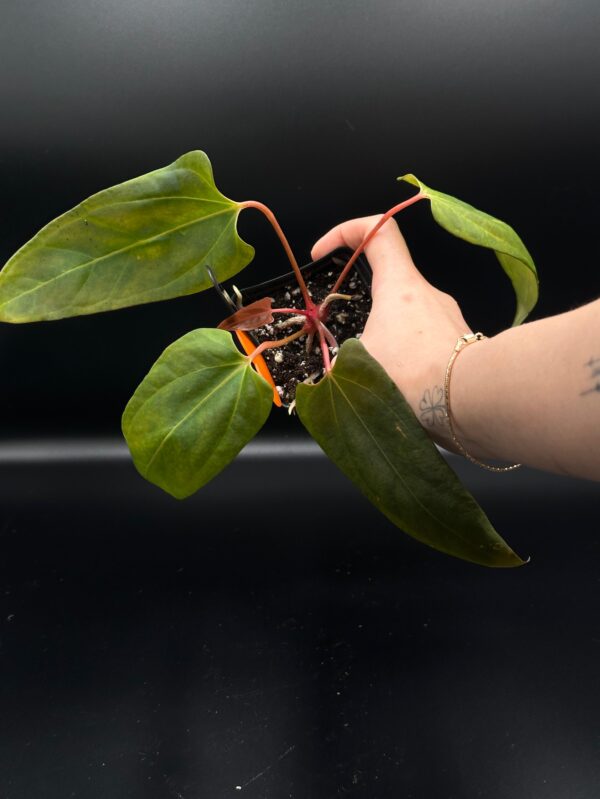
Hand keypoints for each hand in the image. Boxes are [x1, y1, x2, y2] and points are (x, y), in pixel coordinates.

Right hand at [311, 215, 472, 449]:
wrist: (471, 398)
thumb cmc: (412, 372)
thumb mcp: (358, 366)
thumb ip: (340, 360)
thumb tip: (336, 369)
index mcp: (399, 284)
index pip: (376, 231)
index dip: (345, 231)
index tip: (320, 254)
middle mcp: (427, 293)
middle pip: (389, 282)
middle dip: (363, 306)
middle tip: (346, 337)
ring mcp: (447, 317)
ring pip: (406, 318)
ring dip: (386, 339)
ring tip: (374, 375)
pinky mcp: (459, 343)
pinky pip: (425, 343)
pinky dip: (408, 359)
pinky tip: (401, 388)